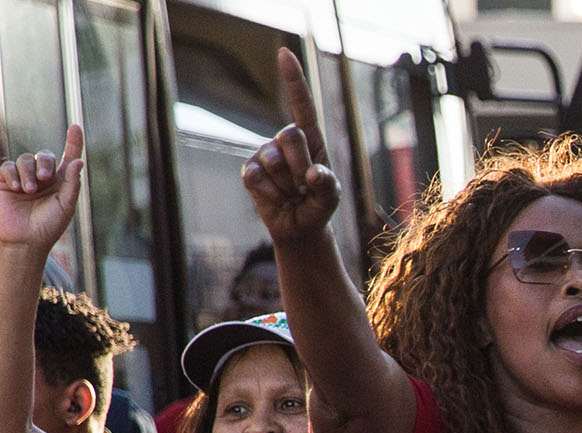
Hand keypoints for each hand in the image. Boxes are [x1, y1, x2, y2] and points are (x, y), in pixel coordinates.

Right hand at [0, 124, 83, 255]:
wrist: (24, 241)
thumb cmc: (48, 226)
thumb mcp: (66, 205)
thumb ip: (72, 183)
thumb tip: (79, 160)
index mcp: (61, 182)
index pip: (68, 157)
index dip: (73, 142)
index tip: (76, 127)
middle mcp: (42, 178)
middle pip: (43, 155)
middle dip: (44, 162)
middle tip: (45, 179)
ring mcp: (23, 179)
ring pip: (24, 159)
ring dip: (27, 172)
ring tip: (28, 190)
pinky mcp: (4, 182)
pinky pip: (6, 167)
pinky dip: (11, 174)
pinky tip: (15, 187)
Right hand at [242, 48, 340, 243]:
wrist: (299, 228)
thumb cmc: (319, 205)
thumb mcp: (331, 196)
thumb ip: (328, 185)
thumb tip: (314, 174)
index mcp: (311, 138)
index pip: (302, 105)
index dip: (293, 80)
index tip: (283, 53)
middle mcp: (286, 141)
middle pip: (290, 136)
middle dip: (301, 164)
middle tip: (305, 185)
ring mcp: (265, 154)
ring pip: (272, 160)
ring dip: (286, 184)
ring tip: (292, 194)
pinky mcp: (249, 171)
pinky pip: (255, 178)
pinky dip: (269, 194)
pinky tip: (276, 198)